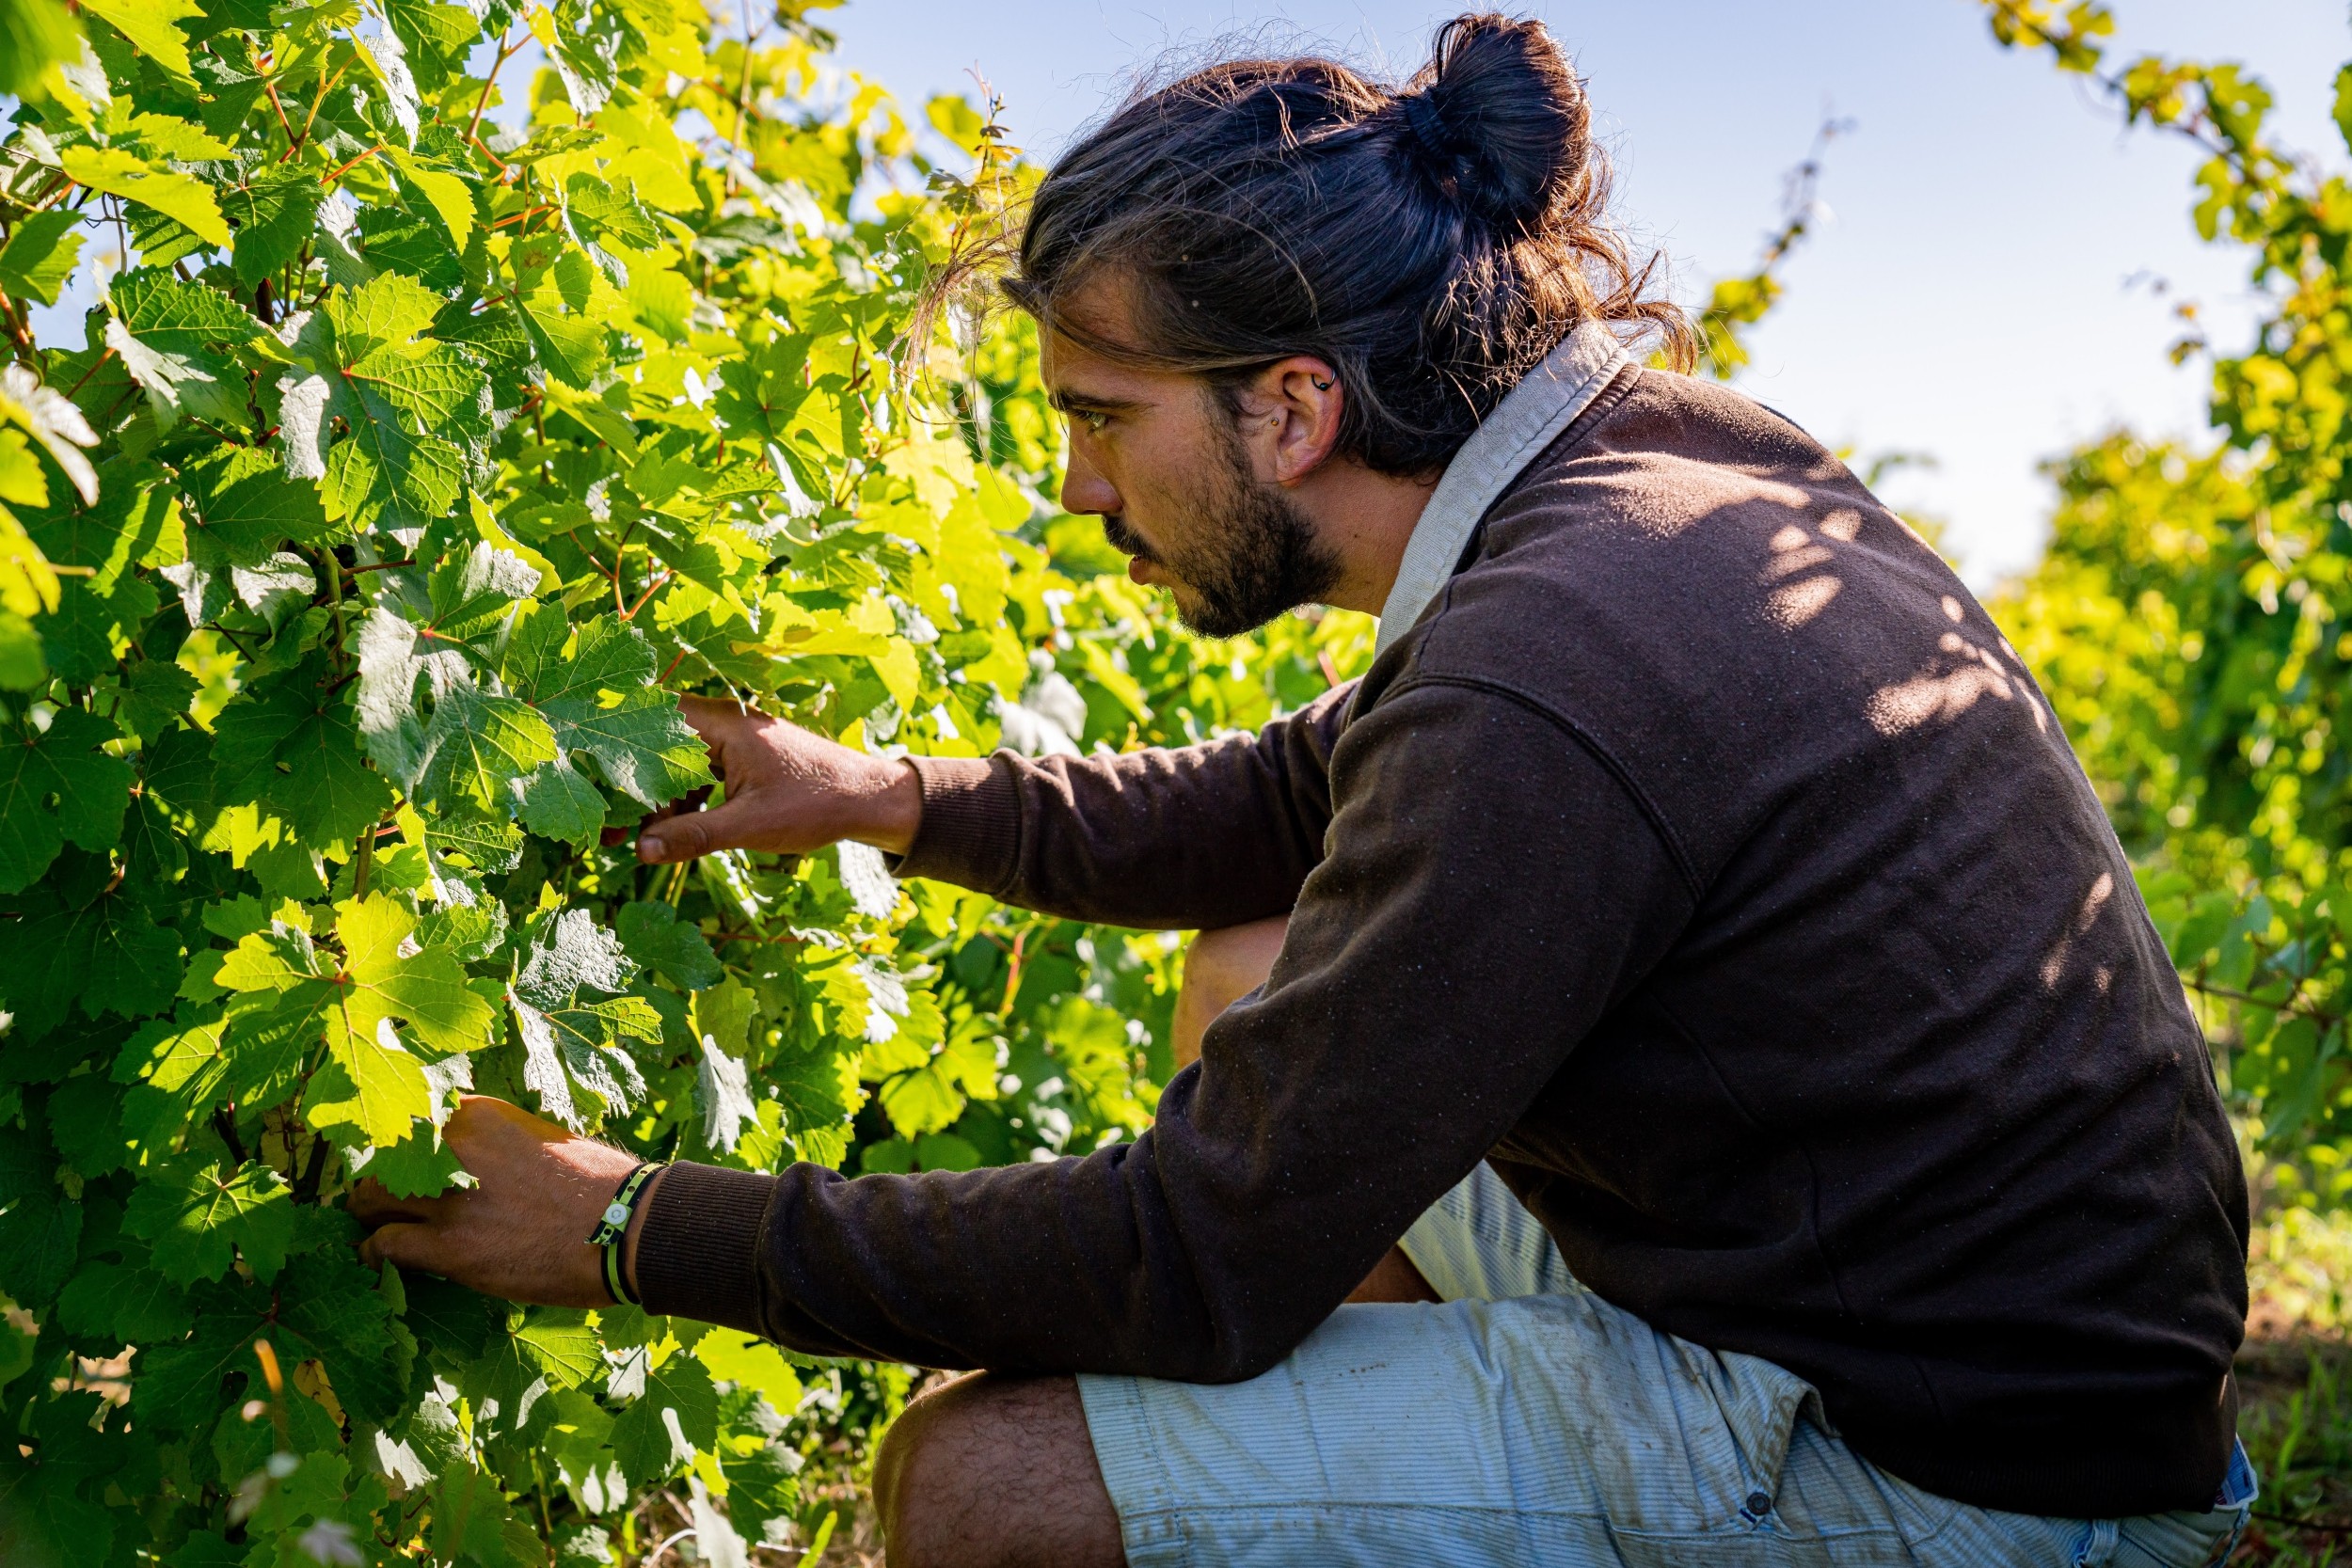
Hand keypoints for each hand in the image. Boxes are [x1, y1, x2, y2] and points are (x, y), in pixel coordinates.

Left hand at [351, 1096, 657, 1307]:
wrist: (626, 1227)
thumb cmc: (596, 1184)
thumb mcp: (540, 1138)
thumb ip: (490, 1141)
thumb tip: (458, 1158)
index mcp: (480, 1113)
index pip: (408, 1114)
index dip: (394, 1139)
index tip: (391, 1156)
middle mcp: (456, 1147)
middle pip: (381, 1156)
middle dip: (376, 1177)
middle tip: (378, 1195)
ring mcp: (450, 1199)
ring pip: (370, 1199)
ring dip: (367, 1213)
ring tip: (370, 1224)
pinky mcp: (450, 1248)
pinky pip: (383, 1245)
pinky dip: (373, 1252)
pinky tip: (375, 1257)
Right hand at [631, 696, 922, 863]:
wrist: (870, 800)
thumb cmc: (817, 804)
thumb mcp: (750, 826)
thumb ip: (692, 836)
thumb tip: (639, 851)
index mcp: (723, 725)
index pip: (651, 719)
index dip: (615, 745)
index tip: (587, 774)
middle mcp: (725, 724)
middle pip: (658, 745)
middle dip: (630, 783)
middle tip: (605, 823)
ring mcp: (734, 742)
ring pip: (677, 764)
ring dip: (655, 798)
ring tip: (629, 838)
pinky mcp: (743, 761)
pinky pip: (698, 775)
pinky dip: (682, 801)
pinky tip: (668, 833)